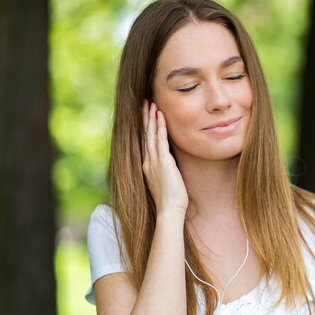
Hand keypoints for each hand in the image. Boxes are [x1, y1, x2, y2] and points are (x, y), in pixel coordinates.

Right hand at [141, 100, 188, 214]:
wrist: (169, 210)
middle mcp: (147, 162)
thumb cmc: (171, 202)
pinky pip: (160, 140)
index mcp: (147, 167)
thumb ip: (165, 172)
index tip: (145, 116)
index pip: (145, 143)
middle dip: (144, 118)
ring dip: (150, 118)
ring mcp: (154, 161)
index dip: (145, 128)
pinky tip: (160, 115)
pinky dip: (160, 126)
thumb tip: (169, 167)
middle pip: (145, 135)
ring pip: (151, 135)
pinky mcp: (163, 162)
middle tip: (144, 103)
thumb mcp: (165, 183)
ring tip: (150, 104)